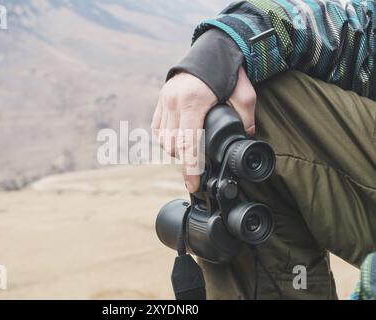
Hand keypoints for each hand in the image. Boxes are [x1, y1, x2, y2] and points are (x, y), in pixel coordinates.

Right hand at [151, 66, 255, 192]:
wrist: (211, 48)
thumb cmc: (228, 69)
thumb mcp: (244, 92)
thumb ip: (247, 116)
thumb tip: (247, 136)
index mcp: (193, 101)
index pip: (188, 144)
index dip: (190, 169)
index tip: (192, 185)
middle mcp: (174, 102)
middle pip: (174, 146)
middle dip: (186, 160)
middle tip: (200, 166)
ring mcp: (165, 100)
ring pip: (164, 139)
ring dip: (177, 150)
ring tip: (192, 151)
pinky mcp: (161, 99)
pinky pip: (158, 128)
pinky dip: (167, 139)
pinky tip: (178, 140)